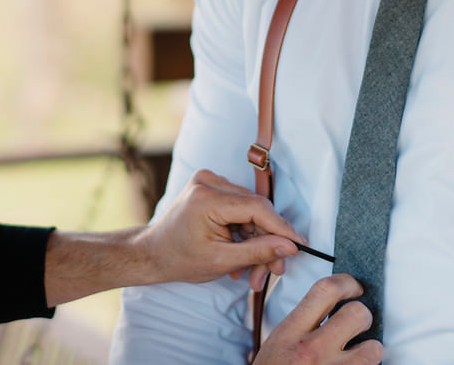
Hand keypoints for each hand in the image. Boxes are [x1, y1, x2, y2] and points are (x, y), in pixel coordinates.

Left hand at [136, 169, 299, 285]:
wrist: (153, 253)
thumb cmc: (180, 259)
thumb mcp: (223, 261)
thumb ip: (259, 252)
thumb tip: (290, 246)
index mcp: (207, 199)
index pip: (257, 209)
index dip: (282, 229)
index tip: (300, 246)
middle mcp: (208, 182)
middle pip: (256, 211)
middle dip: (268, 243)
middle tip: (274, 271)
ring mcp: (209, 181)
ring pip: (251, 212)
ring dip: (257, 242)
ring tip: (253, 273)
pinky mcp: (211, 186)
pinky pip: (240, 209)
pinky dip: (245, 232)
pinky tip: (241, 254)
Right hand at [254, 274, 383, 364]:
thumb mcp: (278, 343)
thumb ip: (302, 324)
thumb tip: (331, 307)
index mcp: (292, 333)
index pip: (326, 290)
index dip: (347, 282)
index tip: (354, 287)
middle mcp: (313, 351)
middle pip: (358, 314)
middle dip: (363, 317)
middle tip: (358, 325)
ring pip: (374, 349)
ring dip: (370, 351)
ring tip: (359, 356)